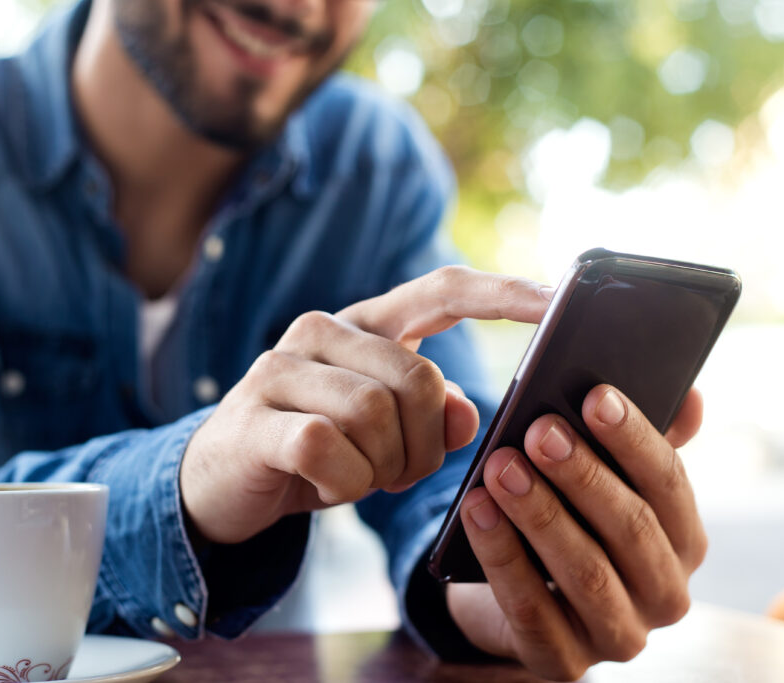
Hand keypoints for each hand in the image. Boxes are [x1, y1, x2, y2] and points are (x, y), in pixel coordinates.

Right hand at [180, 266, 553, 543]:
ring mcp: (282, 367)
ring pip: (375, 414)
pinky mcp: (255, 415)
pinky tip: (326, 486)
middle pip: (420, 379)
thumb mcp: (389, 438)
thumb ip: (436, 418)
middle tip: (400, 472)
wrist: (223, 484)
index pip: (443, 291)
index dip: (503, 293)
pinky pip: (328, 448)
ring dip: (382, 468)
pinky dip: (343, 483)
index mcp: (367, 325)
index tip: (560, 298)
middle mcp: (323, 330)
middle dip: (426, 444)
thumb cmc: (319, 452)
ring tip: (360, 478)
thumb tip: (472, 413)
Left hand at [447, 385, 705, 680]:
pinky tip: (476, 512)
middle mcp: (666, 595)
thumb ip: (641, 442)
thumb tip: (690, 396)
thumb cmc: (571, 522)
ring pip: (586, 572)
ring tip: (500, 467)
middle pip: (631, 528)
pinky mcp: (564, 662)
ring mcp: (619, 636)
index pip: (670, 484)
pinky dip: (502, 556)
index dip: (634, 439)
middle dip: (583, 475)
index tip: (595, 396)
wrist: (516, 595)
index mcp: (684, 542)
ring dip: (540, 513)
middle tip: (538, 430)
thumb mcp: (606, 481)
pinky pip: (532, 609)